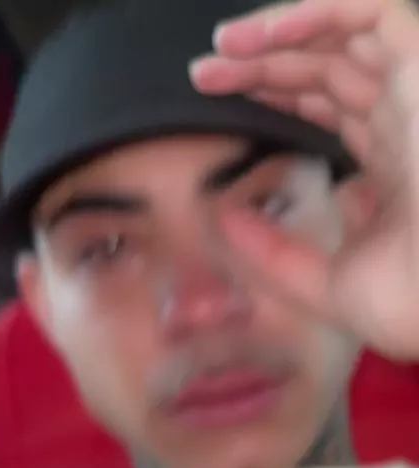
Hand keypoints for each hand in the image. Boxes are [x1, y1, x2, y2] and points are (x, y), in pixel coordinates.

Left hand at [190, 0, 418, 360]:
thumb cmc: (407, 307)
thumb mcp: (325, 283)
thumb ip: (274, 254)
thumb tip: (224, 219)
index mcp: (394, 166)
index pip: (332, 107)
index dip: (277, 95)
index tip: (221, 105)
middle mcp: (407, 123)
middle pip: (329, 68)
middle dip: (264, 66)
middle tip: (203, 77)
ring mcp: (418, 94)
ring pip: (345, 34)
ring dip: (278, 35)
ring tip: (219, 51)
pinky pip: (375, 11)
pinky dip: (315, 11)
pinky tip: (256, 37)